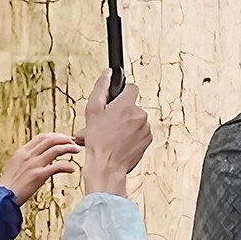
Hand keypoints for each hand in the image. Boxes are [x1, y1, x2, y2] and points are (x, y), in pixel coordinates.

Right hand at [0, 132, 81, 203]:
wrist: (2, 197)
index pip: (42, 137)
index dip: (56, 136)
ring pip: (56, 149)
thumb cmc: (9, 185)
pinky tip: (72, 169)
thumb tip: (43, 158)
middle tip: (73, 143)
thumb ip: (28, 159)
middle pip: (51, 139)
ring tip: (77, 150)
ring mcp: (34, 164)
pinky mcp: (39, 175)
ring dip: (69, 148)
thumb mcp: (15, 166)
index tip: (63, 139)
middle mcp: (28, 155)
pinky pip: (57, 166)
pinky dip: (67, 166)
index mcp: (22, 152)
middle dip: (65, 139)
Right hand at [79, 70, 151, 197]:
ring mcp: (146, 128)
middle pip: (132, 105)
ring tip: (111, 134)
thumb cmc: (98, 141)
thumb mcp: (92, 111)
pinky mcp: (148, 139)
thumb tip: (108, 73)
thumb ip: (101, 88)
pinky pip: (140, 131)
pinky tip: (119, 141)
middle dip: (121, 111)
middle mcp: (140, 114)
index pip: (131, 87)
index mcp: (127, 105)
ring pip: (135, 119)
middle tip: (107, 122)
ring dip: (126, 124)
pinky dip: (131, 135)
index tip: (114, 100)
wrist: (107, 166)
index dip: (121, 93)